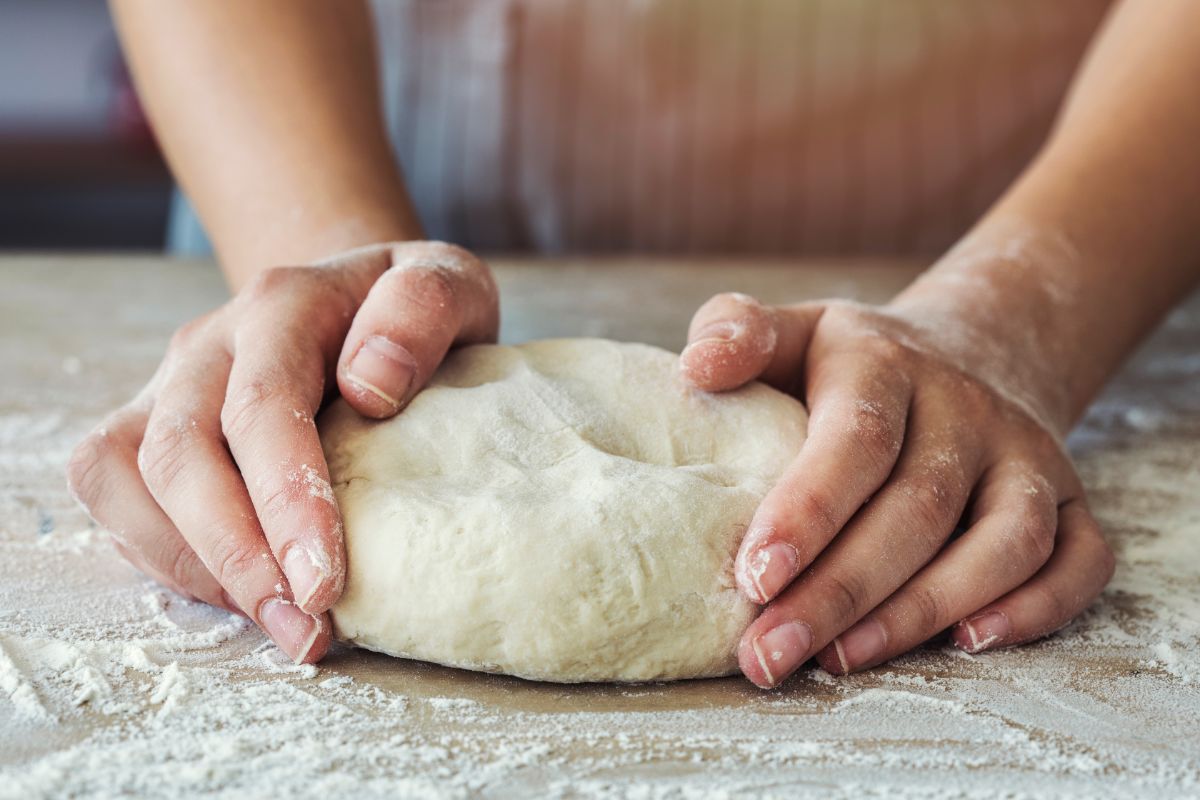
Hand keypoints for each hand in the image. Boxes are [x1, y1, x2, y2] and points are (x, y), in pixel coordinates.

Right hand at [67, 241, 497, 662]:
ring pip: (123, 477)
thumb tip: (372, 386)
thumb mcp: (448, 286)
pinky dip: (164, 556)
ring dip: (194, 567)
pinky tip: (237, 595)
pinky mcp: (146, 427)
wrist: (357, 299)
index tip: (326, 584)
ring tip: (277, 624)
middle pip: (181, 453)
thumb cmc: (408, 312)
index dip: (286, 502)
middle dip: (237, 557)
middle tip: (304, 631)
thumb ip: (423, 310)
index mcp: (282, 306)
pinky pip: (114, 494)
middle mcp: (208, 345)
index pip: (264, 405)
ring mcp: (167, 386)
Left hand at [679, 292, 1114, 686]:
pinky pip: (1078, 560)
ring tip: (843, 659)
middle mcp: (966, 408)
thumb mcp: (792, 329)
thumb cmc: (851, 364)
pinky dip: (1037, 608)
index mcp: (885, 364)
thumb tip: (698, 366)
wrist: (971, 349)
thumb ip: (737, 333)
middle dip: (841, 591)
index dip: (808, 510)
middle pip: (916, 508)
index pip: (855, 439)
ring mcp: (1027, 455)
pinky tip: (968, 644)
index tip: (753, 577)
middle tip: (770, 653)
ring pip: (1003, 541)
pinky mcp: (1072, 500)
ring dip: (923, 611)